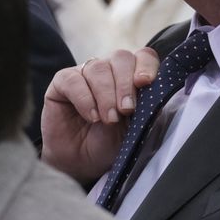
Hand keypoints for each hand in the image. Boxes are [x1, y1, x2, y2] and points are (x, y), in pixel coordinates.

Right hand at [40, 48, 159, 182]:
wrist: (81, 163)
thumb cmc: (110, 143)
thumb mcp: (135, 128)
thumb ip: (147, 109)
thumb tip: (158, 96)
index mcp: (132, 75)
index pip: (144, 57)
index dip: (146, 65)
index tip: (146, 82)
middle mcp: (110, 70)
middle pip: (121, 58)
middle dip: (126, 84)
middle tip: (127, 109)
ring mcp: (85, 73)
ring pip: (98, 68)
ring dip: (106, 94)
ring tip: (109, 120)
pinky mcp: (62, 82)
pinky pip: (73, 80)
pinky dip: (84, 98)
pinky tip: (92, 116)